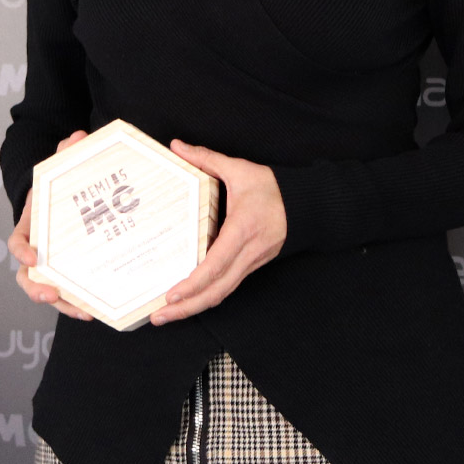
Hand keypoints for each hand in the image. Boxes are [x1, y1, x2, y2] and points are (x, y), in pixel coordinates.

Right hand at [8, 130, 93, 320]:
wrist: (64, 200)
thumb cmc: (59, 185)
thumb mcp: (60, 168)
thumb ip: (66, 152)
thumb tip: (77, 136)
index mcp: (30, 226)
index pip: (17, 242)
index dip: (22, 251)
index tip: (34, 258)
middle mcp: (35, 251)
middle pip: (26, 277)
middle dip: (36, 290)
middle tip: (50, 295)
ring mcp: (51, 266)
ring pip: (47, 291)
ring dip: (61, 304)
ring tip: (82, 312)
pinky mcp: (68, 274)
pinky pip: (68, 293)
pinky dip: (78, 303)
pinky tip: (95, 309)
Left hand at [150, 140, 286, 324]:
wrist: (305, 204)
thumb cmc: (271, 188)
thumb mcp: (239, 169)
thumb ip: (206, 158)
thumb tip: (177, 146)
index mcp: (242, 229)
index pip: (216, 264)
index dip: (194, 283)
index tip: (172, 295)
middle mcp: (247, 253)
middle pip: (216, 291)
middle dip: (187, 308)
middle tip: (159, 317)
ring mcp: (251, 263)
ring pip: (222, 294)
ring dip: (195, 308)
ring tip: (168, 315)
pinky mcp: (251, 266)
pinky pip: (228, 287)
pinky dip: (208, 297)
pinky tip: (189, 301)